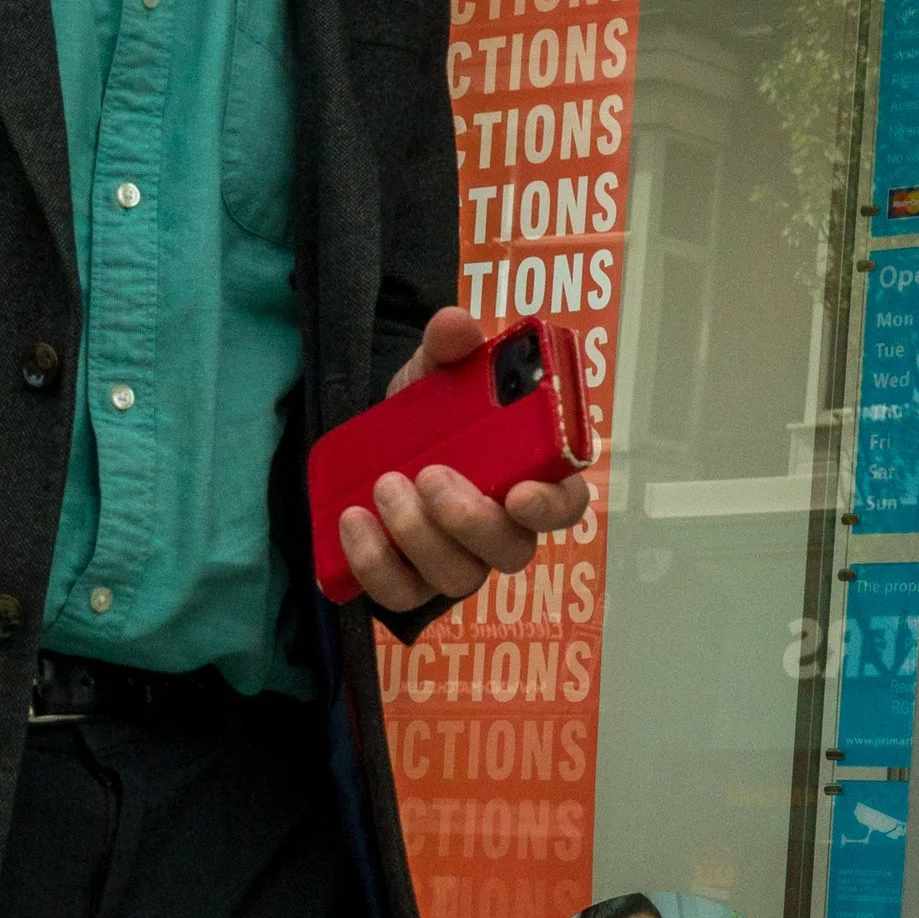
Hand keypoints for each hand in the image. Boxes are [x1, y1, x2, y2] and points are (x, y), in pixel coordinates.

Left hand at [339, 306, 592, 614]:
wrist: (372, 446)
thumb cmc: (429, 417)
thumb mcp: (435, 373)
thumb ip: (450, 347)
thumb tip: (455, 325)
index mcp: (529, 477)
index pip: (566, 504)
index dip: (551, 506)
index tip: (519, 492)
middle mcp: (501, 529)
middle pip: (510, 550)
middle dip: (469, 519)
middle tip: (429, 475)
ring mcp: (457, 561)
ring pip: (457, 577)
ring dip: (416, 535)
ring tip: (382, 485)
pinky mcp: (410, 581)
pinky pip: (400, 592)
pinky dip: (373, 562)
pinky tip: (352, 521)